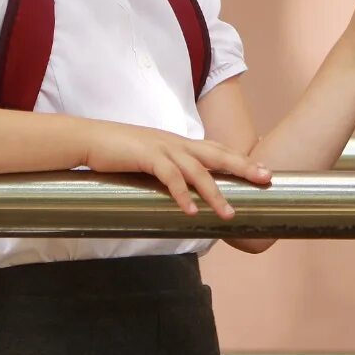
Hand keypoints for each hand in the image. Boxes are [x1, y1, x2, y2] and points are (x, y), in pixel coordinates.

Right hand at [82, 120, 271, 217]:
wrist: (89, 139)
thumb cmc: (119, 153)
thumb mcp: (151, 159)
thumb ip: (169, 170)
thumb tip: (185, 192)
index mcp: (180, 143)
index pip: (218, 150)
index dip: (241, 160)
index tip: (263, 170)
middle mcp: (177, 143)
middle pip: (218, 155)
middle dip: (244, 167)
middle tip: (266, 179)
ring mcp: (163, 149)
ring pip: (198, 171)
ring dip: (215, 194)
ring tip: (229, 214)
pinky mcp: (147, 157)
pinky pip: (169, 178)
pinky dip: (182, 195)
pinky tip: (190, 212)